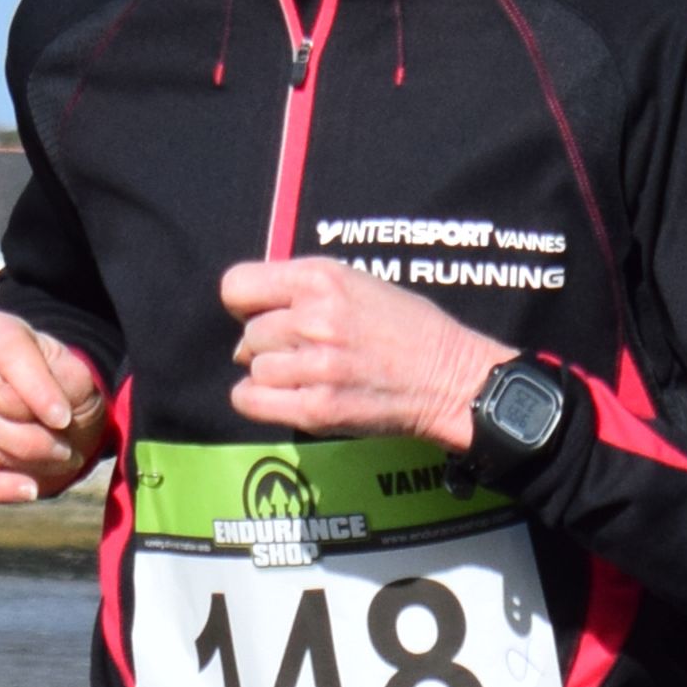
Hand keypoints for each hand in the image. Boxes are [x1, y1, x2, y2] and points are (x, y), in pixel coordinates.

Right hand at [0, 313, 108, 505]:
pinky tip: (27, 490)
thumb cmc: (67, 394)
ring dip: (24, 463)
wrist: (55, 420)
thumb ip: (55, 382)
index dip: (36, 390)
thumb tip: (0, 400)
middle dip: (34, 441)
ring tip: (54, 462)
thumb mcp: (80, 383)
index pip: (9, 354)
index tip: (63, 420)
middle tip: (67, 453)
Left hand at [217, 258, 505, 443]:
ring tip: (307, 374)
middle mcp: (315, 318)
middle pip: (249, 334)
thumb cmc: (407, 329)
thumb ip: (303, 291)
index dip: (246, 303)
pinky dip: (256, 400)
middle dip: (268, 344)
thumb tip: (247, 323)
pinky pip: (251, 401)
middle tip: (304, 352)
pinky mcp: (317, 408)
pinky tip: (284, 396)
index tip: (262, 314)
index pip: (237, 286)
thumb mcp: (357, 283)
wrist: (450, 378)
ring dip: (271, 374)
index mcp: (322, 279)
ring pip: (253, 368)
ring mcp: (315, 366)